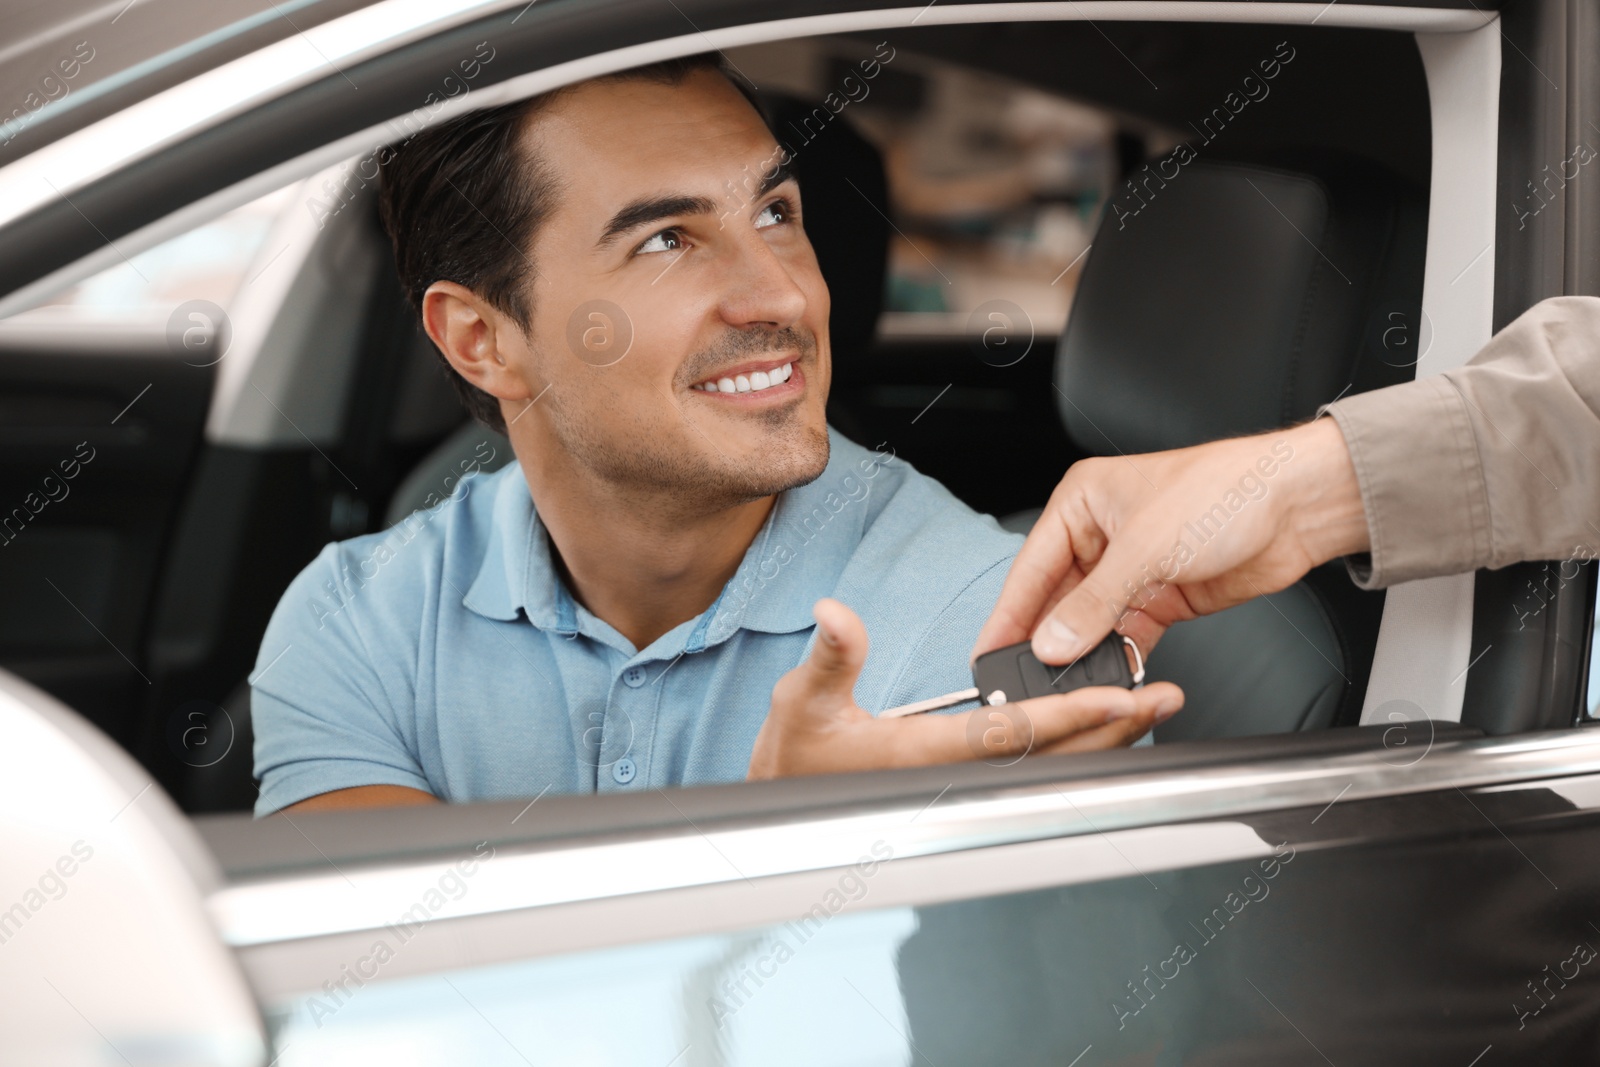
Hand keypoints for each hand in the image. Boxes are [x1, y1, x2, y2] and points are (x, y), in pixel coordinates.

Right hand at [747, 598, 1182, 779]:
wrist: (789, 802)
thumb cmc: (797, 757)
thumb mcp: (802, 700)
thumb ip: (831, 656)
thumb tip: (836, 614)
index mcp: (927, 754)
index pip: (1013, 730)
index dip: (1070, 713)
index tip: (1118, 695)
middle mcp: (958, 774)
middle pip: (1053, 754)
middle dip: (1113, 728)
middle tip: (1164, 698)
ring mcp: (967, 781)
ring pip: (1052, 763)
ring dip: (1104, 737)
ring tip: (1150, 707)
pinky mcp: (967, 778)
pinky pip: (1036, 762)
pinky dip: (1075, 742)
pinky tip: (1099, 722)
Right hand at [973, 418, 1368, 666]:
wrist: (1298, 505)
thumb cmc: (1227, 489)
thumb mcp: (1147, 546)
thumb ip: (1094, 601)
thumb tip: (1053, 643)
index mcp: (1081, 504)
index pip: (1030, 568)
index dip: (1009, 615)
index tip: (989, 653)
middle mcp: (1101, 536)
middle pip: (1056, 600)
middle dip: (1045, 640)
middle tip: (1025, 682)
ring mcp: (1131, 570)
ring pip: (1090, 624)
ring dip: (1083, 654)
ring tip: (1068, 686)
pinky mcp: (1161, 598)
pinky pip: (1126, 636)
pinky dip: (1119, 658)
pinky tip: (1111, 678)